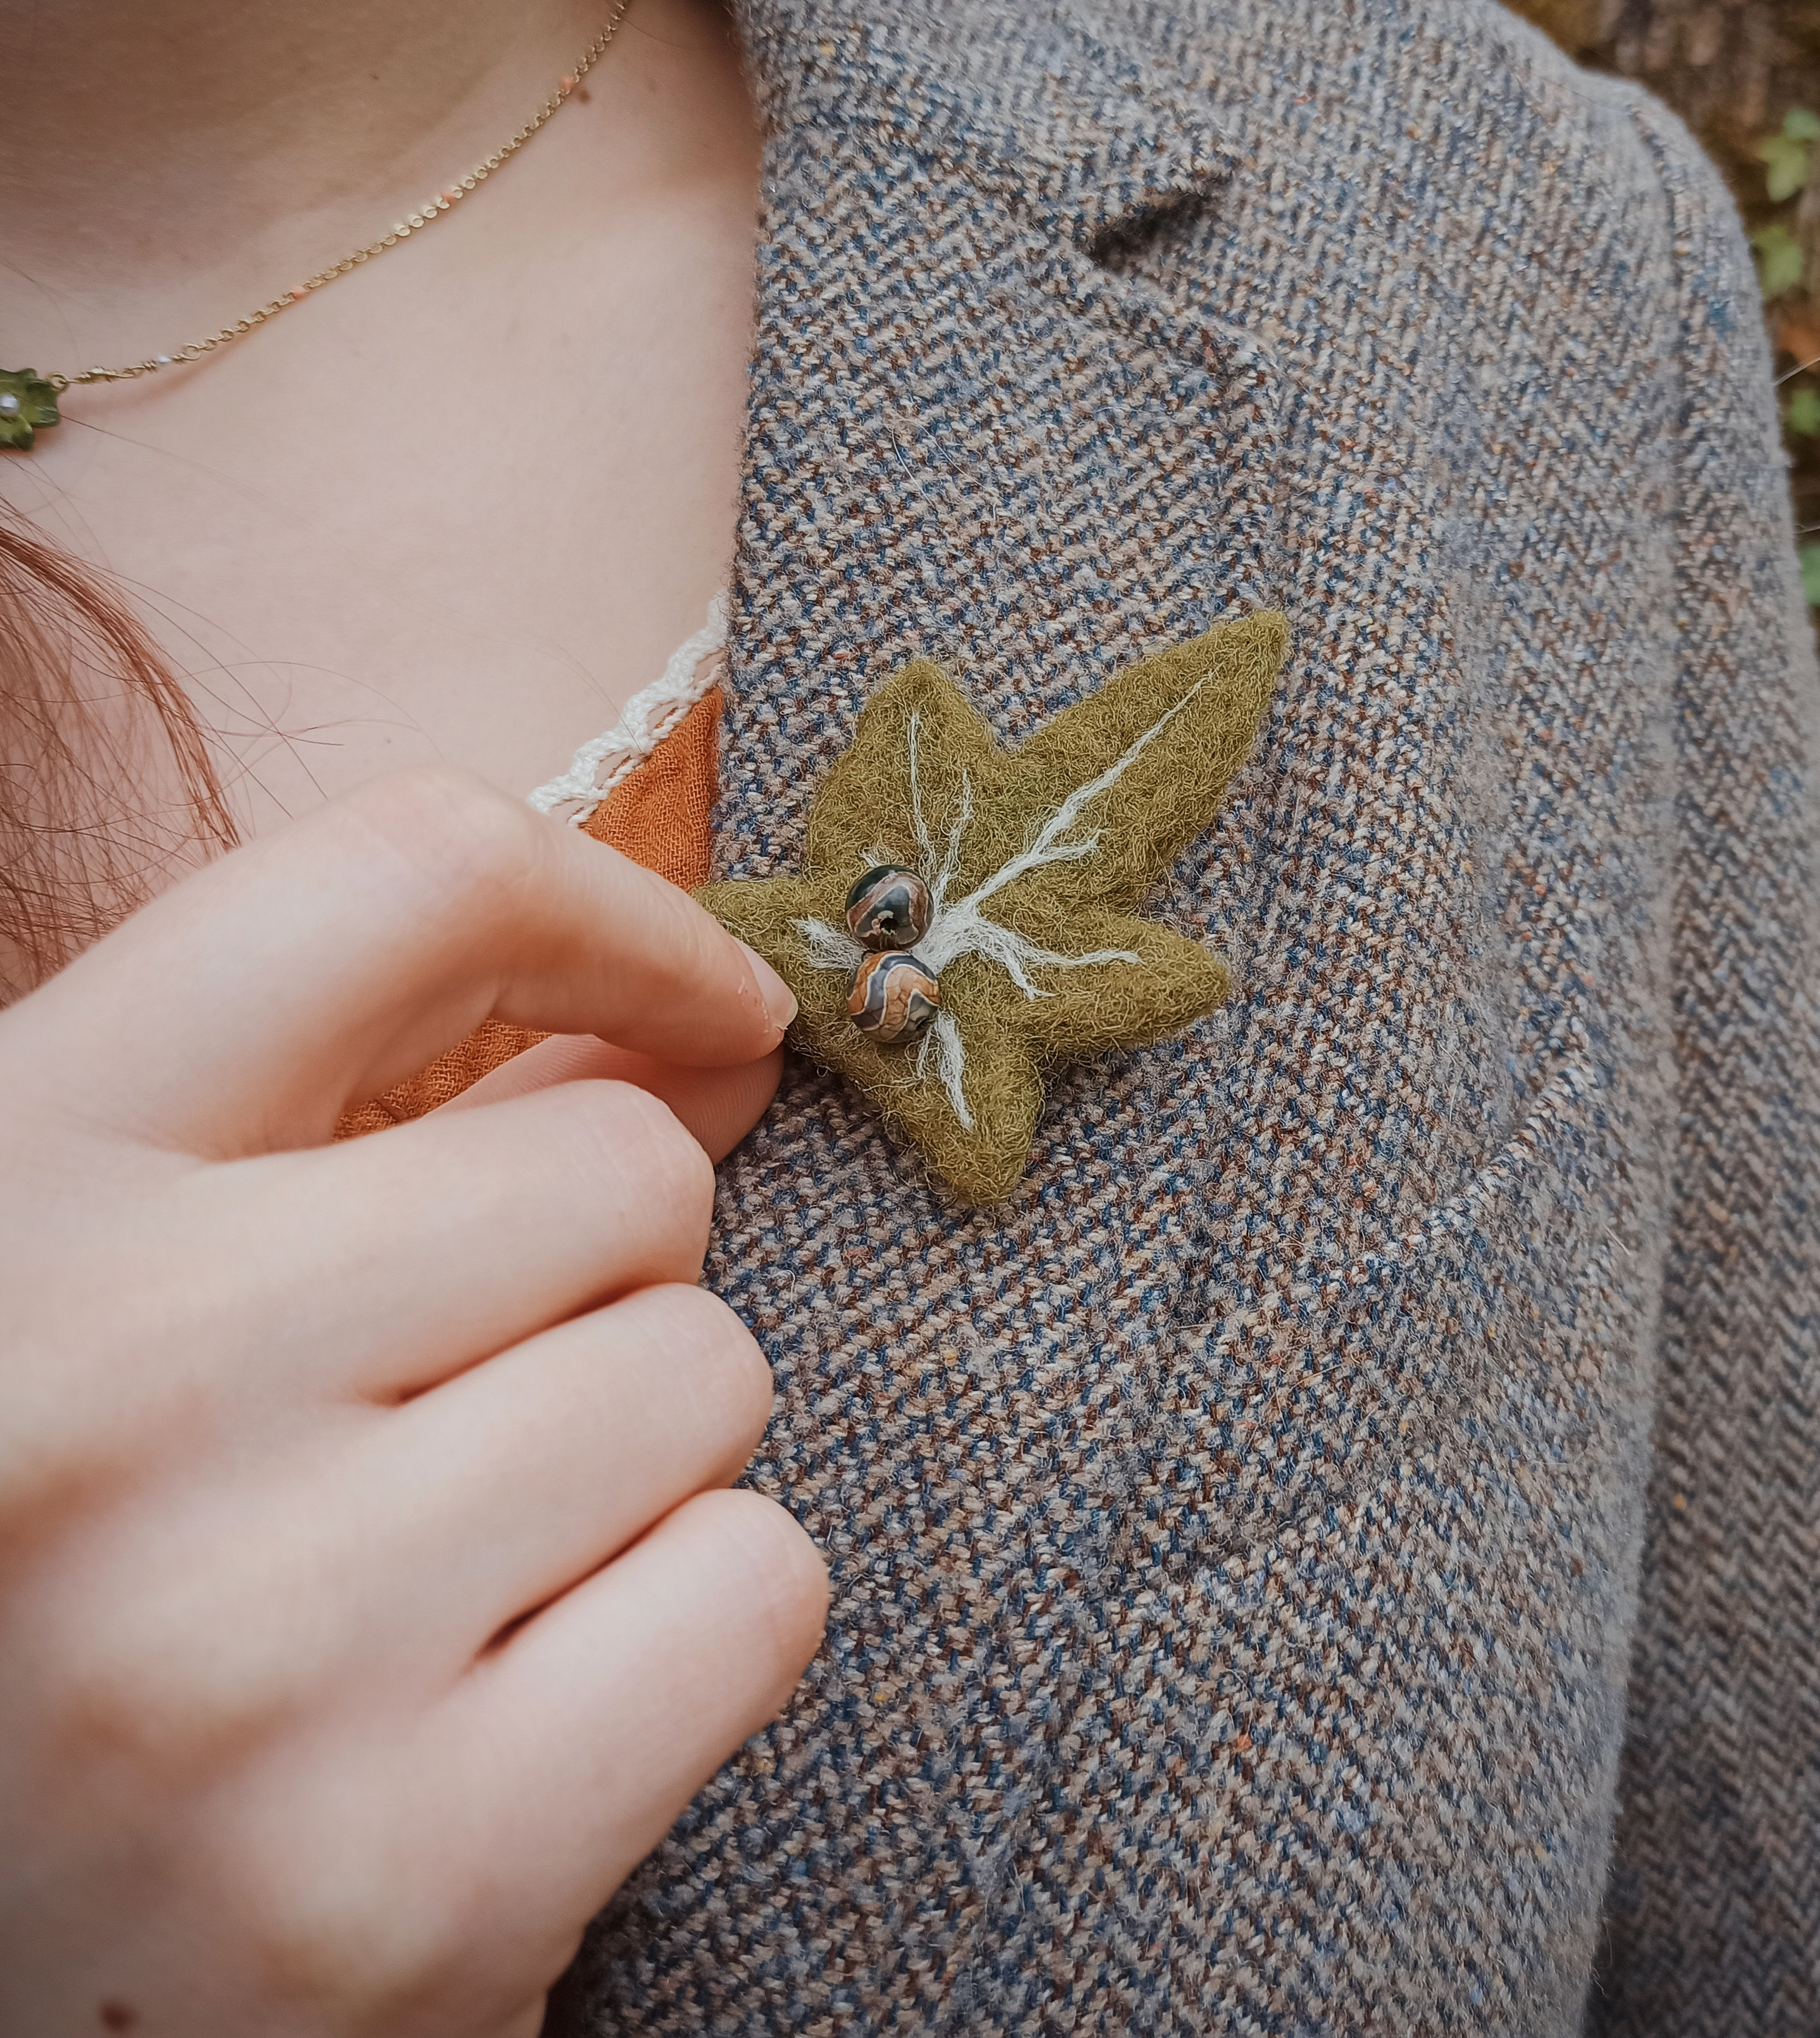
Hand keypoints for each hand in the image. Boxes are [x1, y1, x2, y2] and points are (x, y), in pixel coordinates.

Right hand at [0, 769, 827, 2036]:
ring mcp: (236, 1653)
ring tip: (454, 1582)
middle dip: (604, 1277)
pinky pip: (756, 1588)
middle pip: (621, 1174)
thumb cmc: (86, 1592)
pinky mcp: (400, 1877)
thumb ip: (376, 1139)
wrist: (22, 1973)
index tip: (715, 1006)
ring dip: (638, 1462)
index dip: (617, 915)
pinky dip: (690, 1633)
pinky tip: (517, 1714)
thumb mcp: (145, 1298)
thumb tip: (692, 1033)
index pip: (402, 881)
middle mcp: (89, 1393)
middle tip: (453, 1418)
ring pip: (703, 1376)